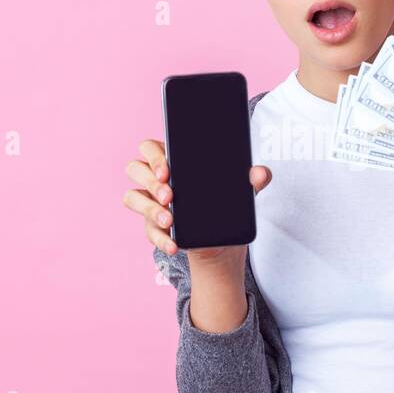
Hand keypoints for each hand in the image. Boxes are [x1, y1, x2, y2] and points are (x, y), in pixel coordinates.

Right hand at [122, 138, 271, 262]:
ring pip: (132, 197)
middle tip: (169, 195)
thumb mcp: (240, 192)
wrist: (221, 242)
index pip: (151, 147)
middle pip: (135, 168)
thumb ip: (251, 180)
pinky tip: (174, 245)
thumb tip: (261, 173)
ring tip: (170, 221)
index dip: (154, 156)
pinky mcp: (152, 227)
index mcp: (173, 161)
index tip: (167, 170)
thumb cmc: (224, 204)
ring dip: (149, 209)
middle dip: (150, 181)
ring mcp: (150, 203)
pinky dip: (160, 239)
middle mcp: (155, 179)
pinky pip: (146, 230)